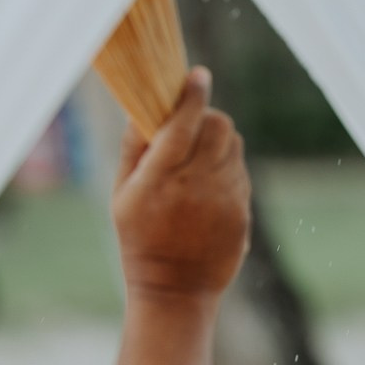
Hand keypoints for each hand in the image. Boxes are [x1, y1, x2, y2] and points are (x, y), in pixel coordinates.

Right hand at [111, 67, 250, 303]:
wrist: (175, 289)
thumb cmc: (139, 239)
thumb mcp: (122, 195)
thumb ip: (134, 150)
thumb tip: (142, 108)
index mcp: (162, 178)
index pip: (183, 123)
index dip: (193, 94)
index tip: (198, 75)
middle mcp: (197, 185)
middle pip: (219, 126)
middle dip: (207, 117)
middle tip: (192, 126)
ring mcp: (225, 199)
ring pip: (234, 146)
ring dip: (218, 142)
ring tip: (198, 160)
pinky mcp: (242, 212)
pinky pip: (241, 172)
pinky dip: (227, 168)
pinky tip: (208, 187)